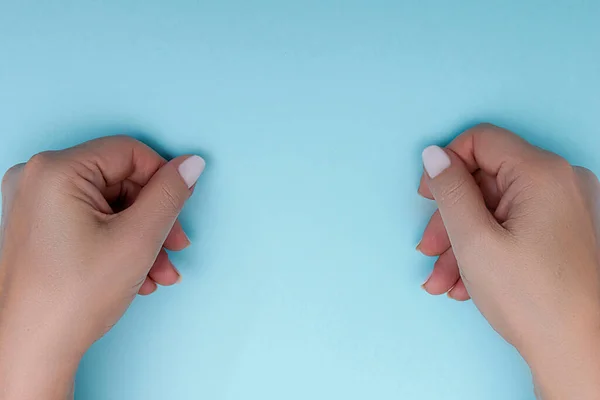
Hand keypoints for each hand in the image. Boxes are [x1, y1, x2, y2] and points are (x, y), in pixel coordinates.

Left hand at [0, 136, 204, 399]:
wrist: (30, 351)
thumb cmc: (72, 298)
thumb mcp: (139, 239)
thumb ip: (170, 194)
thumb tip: (191, 164)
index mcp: (56, 170)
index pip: (131, 152)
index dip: (163, 181)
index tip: (179, 211)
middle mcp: (37, 179)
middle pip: (120, 181)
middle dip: (154, 218)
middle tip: (174, 247)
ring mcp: (33, 203)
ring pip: (109, 205)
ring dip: (141, 237)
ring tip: (157, 271)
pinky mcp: (36, 225)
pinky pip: (90, 220)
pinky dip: (117, 242)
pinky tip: (135, 274)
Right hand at [417, 124, 599, 398]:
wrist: (580, 353)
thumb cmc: (532, 299)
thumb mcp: (474, 240)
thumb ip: (450, 190)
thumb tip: (435, 156)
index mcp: (541, 174)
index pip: (481, 140)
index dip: (446, 165)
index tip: (427, 196)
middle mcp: (560, 183)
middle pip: (485, 180)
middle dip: (450, 217)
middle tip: (430, 249)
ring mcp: (565, 208)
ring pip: (495, 209)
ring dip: (462, 241)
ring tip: (443, 279)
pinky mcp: (563, 231)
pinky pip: (513, 226)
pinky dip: (486, 248)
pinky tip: (466, 282)